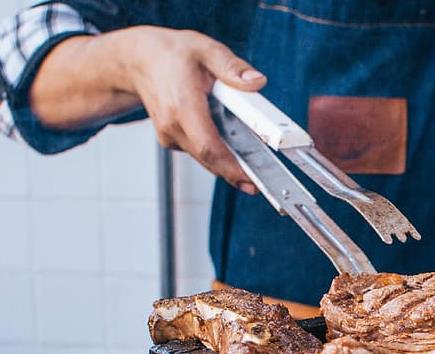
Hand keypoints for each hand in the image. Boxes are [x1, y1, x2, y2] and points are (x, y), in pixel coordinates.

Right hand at [30, 26, 264, 192]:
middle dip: (234, 174)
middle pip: (208, 159)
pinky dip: (216, 154)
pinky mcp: (171, 140)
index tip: (249, 178)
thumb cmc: (172, 54)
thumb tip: (257, 81)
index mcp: (182, 105)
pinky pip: (199, 152)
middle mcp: (172, 125)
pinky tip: (231, 148)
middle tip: (257, 183)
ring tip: (250, 168)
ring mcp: (169, 135)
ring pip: (204, 158)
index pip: (208, 145)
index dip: (230, 166)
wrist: (139, 59)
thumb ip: (232, 67)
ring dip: (227, 164)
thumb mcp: (206, 49)